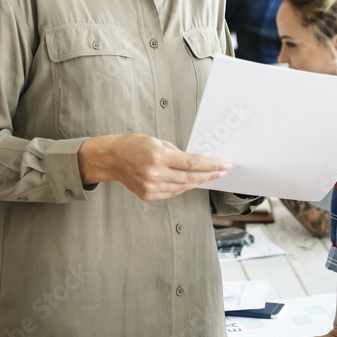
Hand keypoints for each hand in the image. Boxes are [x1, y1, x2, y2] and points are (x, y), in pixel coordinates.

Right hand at [80, 134, 229, 199]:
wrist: (112, 159)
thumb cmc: (134, 146)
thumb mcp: (157, 141)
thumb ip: (176, 153)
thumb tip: (195, 161)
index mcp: (158, 157)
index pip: (192, 163)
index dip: (211, 165)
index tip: (224, 164)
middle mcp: (155, 174)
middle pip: (191, 177)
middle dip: (210, 174)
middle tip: (222, 171)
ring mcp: (151, 187)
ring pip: (183, 187)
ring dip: (198, 181)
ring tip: (209, 175)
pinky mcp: (148, 195)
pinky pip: (173, 192)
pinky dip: (184, 187)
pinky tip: (191, 181)